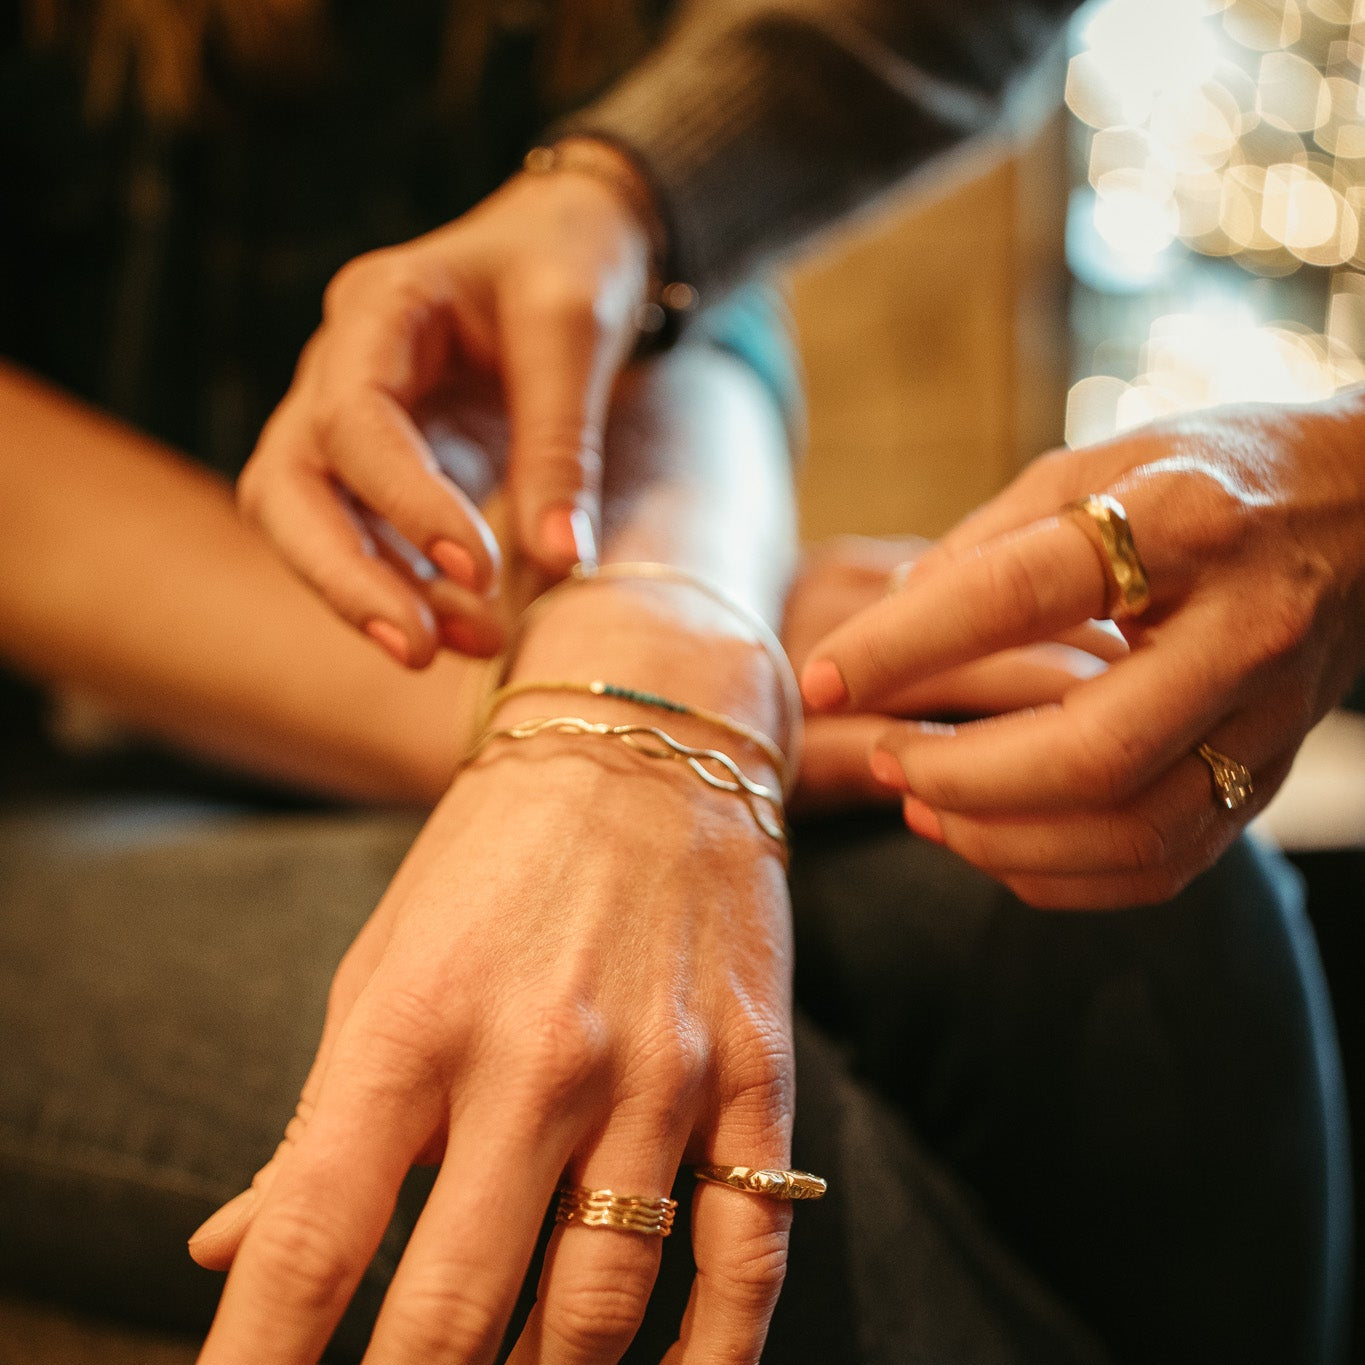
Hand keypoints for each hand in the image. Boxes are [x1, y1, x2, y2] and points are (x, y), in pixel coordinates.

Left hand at [189, 595, 796, 1364]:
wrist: (652, 736)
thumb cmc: (495, 854)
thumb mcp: (382, 960)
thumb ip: (317, 1118)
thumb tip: (230, 1253)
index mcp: (415, 1020)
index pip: (315, 1238)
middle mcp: (538, 1056)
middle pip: (457, 1306)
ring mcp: (658, 1070)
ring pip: (600, 1305)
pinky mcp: (752, 1071)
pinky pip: (744, 1253)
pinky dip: (710, 1353)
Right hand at [237, 139, 655, 667]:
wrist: (568, 242)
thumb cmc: (568, 266)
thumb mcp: (575, 336)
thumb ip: (562, 447)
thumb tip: (560, 565)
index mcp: (378, 308)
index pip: (353, 418)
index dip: (405, 502)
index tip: (479, 567)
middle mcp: (338, 366)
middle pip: (286, 483)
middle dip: (343, 576)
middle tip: (417, 649)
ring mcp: (346, 420)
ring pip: (307, 522)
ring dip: (374, 596)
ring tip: (470, 646)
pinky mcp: (377, 467)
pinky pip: (364, 539)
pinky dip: (411, 589)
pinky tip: (475, 627)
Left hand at [799, 399, 1364, 906]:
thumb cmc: (1204, 476)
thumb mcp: (1091, 468)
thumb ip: (987, 545)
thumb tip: (884, 625)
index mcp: (1180, 521)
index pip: (1020, 593)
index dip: (902, 645)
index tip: (819, 679)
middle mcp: (1240, 629)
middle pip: (1090, 751)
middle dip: (960, 774)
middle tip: (886, 757)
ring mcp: (1268, 718)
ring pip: (1128, 830)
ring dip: (999, 837)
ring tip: (920, 802)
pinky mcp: (1270, 776)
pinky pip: (1160, 866)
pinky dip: (1056, 873)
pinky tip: (988, 838)